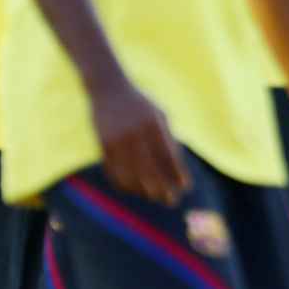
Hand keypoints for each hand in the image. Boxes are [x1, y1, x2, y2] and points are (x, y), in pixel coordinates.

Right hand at [90, 80, 189, 206]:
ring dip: (143, 190)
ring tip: (155, 197)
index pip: (168, 155)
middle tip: (171, 200)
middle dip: (162, 188)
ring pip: (131, 174)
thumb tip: (177, 167)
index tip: (186, 186)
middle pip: (149, 169)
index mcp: (153, 124)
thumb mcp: (159, 114)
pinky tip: (135, 190)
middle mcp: (134, 133)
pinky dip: (125, 184)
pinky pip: (114, 171)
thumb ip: (168, 138)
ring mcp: (116, 140)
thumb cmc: (140, 103)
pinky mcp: (103, 145)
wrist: (108, 88)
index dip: (177, 173)